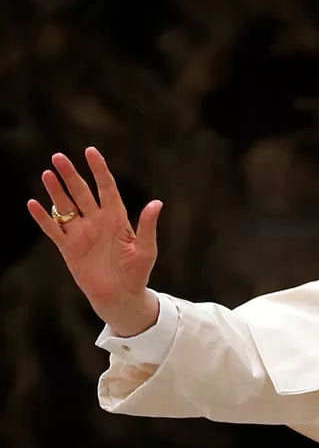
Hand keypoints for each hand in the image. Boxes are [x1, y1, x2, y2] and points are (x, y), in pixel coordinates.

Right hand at [26, 147, 162, 335]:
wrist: (121, 296)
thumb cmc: (137, 273)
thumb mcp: (146, 249)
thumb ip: (148, 226)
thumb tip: (157, 203)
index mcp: (117, 218)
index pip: (106, 188)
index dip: (99, 170)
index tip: (90, 151)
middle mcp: (97, 221)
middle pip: (81, 192)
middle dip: (71, 175)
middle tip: (58, 156)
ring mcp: (81, 233)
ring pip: (65, 207)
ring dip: (56, 191)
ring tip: (47, 173)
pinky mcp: (68, 248)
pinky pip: (53, 230)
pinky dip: (43, 218)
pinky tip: (33, 204)